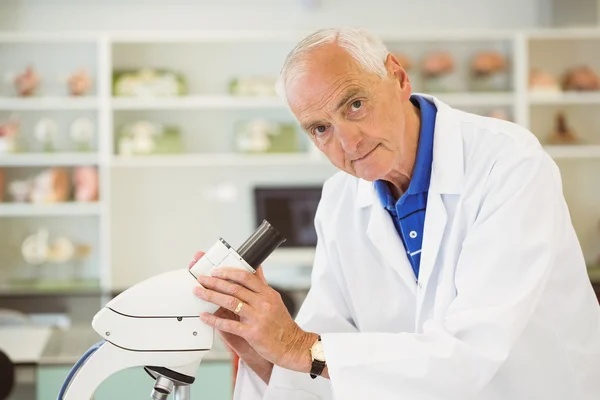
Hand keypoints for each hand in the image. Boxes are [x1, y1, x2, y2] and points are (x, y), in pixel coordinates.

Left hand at [193, 263, 316, 372]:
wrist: (292, 345)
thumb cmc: (281, 324)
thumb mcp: (274, 300)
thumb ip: (262, 285)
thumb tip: (256, 267)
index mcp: (267, 293)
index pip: (246, 277)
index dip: (228, 272)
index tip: (215, 271)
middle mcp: (263, 303)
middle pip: (235, 288)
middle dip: (215, 282)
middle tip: (202, 279)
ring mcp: (258, 318)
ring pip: (230, 303)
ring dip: (212, 296)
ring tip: (199, 293)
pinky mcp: (253, 333)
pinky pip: (230, 325)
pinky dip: (215, 320)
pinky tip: (205, 317)